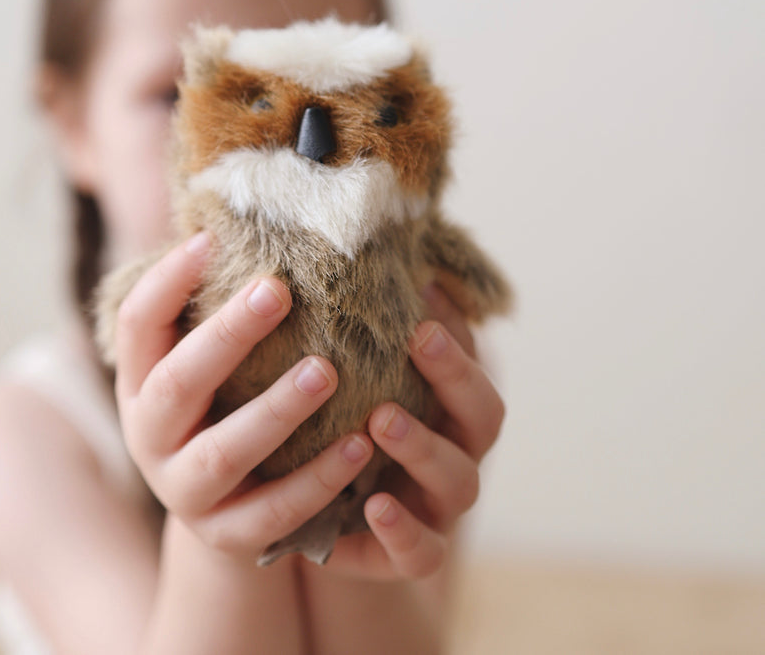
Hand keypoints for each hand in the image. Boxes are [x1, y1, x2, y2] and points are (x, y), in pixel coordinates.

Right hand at [110, 232, 374, 564]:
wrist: (225, 501)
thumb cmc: (224, 401)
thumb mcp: (208, 356)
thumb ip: (217, 305)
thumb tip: (241, 218)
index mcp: (141, 380)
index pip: (138, 323)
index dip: (167, 280)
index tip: (214, 238)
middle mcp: (150, 435)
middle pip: (178, 383)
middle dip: (227, 335)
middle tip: (280, 289)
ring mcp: (184, 491)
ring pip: (223, 453)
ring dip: (276, 411)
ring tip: (328, 370)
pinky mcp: (228, 535)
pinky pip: (273, 513)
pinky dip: (317, 481)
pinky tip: (361, 446)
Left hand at [321, 282, 505, 579]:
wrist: (331, 515)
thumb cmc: (352, 427)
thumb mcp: (363, 379)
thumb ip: (378, 331)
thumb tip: (387, 261)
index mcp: (451, 409)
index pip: (472, 368)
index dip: (456, 340)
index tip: (421, 306)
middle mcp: (457, 453)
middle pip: (483, 419)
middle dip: (454, 377)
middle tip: (416, 339)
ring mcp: (437, 507)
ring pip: (459, 482)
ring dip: (424, 448)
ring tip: (381, 420)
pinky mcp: (406, 554)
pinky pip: (420, 553)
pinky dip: (402, 531)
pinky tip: (373, 507)